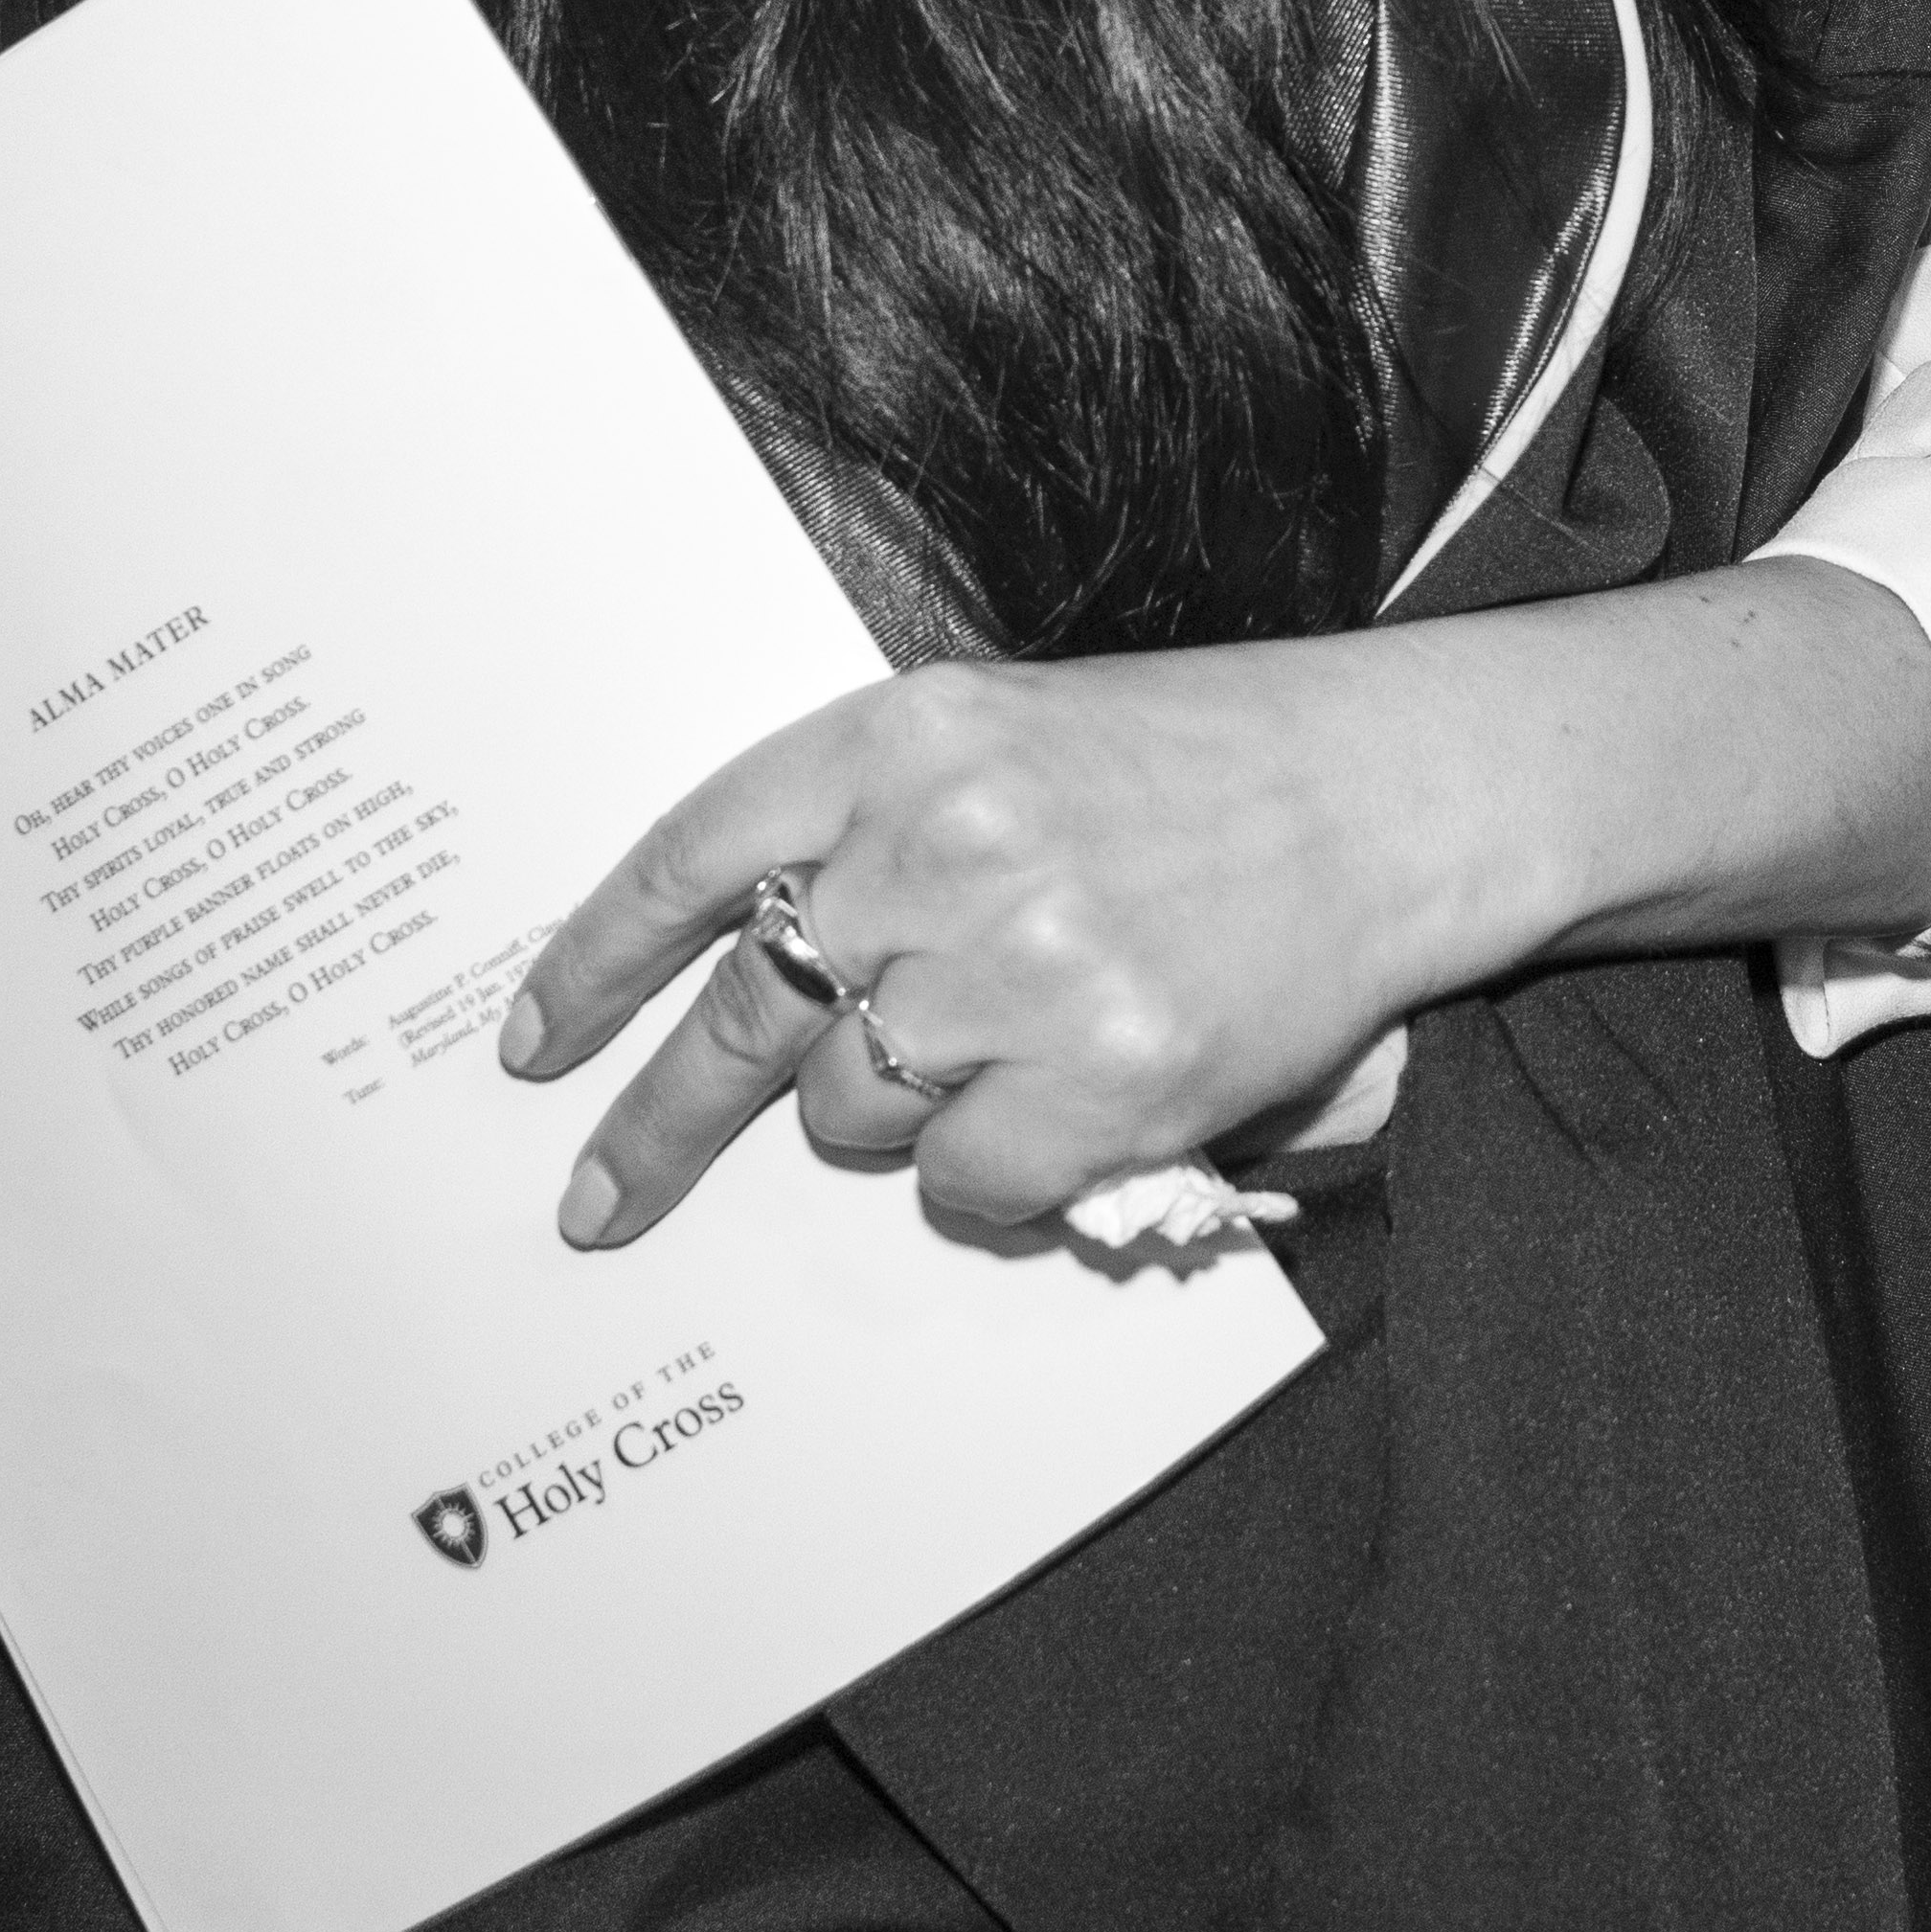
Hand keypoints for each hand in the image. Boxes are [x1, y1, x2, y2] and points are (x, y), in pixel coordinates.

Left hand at [508, 643, 1500, 1243]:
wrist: (1393, 791)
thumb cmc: (1206, 763)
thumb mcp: (1011, 733)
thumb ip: (874, 823)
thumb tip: (748, 973)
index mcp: (904, 735)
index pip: (693, 857)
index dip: (595, 961)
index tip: (536, 1043)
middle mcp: (943, 843)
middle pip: (739, 1015)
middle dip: (656, 1125)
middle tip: (601, 1198)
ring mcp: (1021, 964)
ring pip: (852, 1109)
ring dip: (893, 1112)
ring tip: (1000, 1052)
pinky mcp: (1103, 1076)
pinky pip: (963, 1183)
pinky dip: (992, 1173)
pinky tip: (1066, 1106)